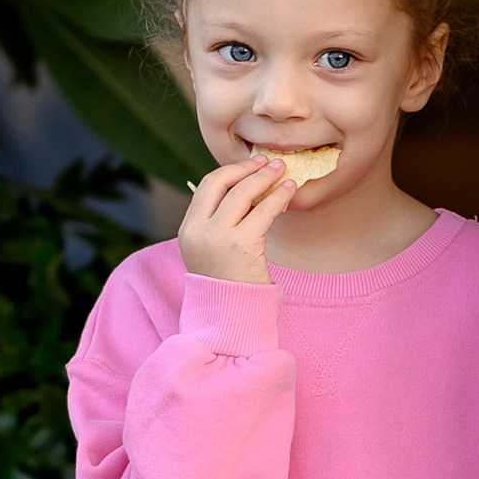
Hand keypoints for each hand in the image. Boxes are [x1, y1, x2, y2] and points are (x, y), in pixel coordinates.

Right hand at [180, 154, 294, 286]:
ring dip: (265, 178)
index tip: (250, 165)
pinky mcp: (242, 245)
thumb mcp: (211, 250)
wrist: (228, 317)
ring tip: (282, 171)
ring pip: (243, 194)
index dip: (230, 171)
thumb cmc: (227, 284)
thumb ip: (219, 222)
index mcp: (188, 229)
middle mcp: (198, 231)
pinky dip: (279, 197)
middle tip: (269, 161)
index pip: (206, 186)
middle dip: (247, 168)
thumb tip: (248, 189)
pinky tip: (290, 191)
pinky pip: (263, 212)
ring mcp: (217, 237)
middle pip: (221, 183)